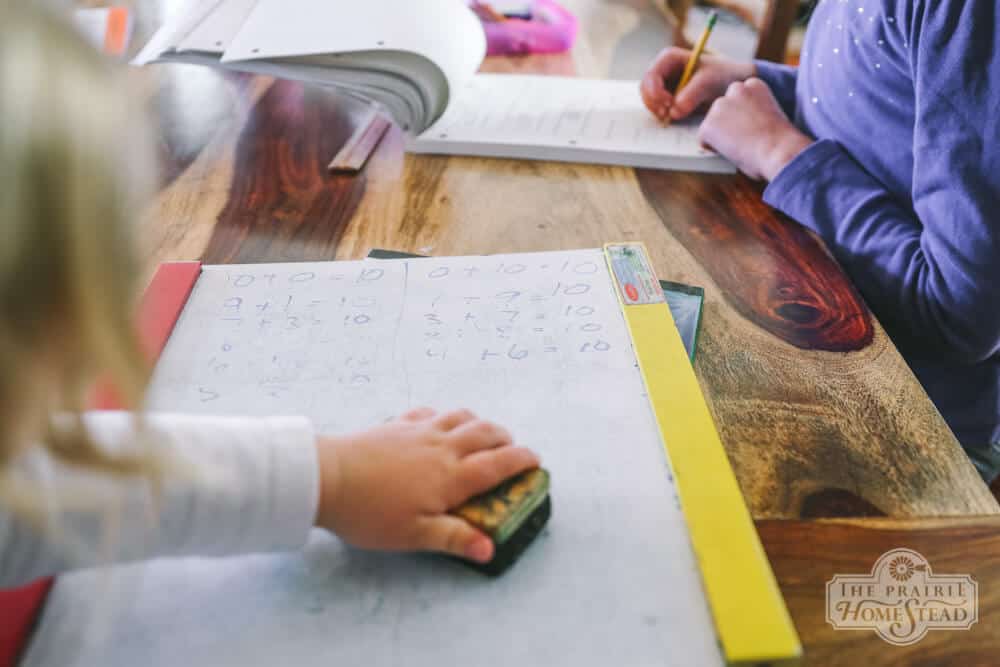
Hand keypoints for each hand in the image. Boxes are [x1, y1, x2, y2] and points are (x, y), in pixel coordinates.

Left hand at [314, 408, 538, 562]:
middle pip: (484, 432)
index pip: (498, 463)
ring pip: (460, 416)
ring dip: (478, 422)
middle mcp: (442, 447)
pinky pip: (429, 413)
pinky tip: (437, 424)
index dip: (522, 459)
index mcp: (452, 476)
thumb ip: (454, 538)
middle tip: (511, 448)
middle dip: (504, 437)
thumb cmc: (371, 512)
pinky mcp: (396, 424)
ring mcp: (418, 431)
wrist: (326, 476)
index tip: (536, 460)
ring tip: (481, 433)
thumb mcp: (414, 535)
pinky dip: (443, 416)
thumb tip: (489, 548)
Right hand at [640, 47, 755, 122]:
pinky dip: (663, 115)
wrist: (732, 84)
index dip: (655, 91)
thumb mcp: (710, 82)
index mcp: (669, 58)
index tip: (669, 104)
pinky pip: (657, 109)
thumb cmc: (722, 76)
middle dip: (654, 103)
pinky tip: (675, 117)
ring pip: (649, 101)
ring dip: (658, 111)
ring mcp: (663, 85)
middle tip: (668, 115)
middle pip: (646, 89)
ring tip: (674, 116)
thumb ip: (692, 94)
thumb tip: (674, 112)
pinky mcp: (666, 99)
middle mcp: (662, 71)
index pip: (651, 75)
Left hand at [698, 78, 813, 180]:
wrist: (780, 151)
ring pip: (712, 124)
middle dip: (728, 123)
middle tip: (745, 139)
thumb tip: (739, 125)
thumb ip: (753, 112)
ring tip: (741, 146)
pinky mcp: (708, 124)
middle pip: (722, 109)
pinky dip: (713, 148)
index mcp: (754, 84)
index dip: (744, 116)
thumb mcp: (770, 115)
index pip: (738, 98)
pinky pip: (704, 140)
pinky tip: (731, 151)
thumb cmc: (782, 141)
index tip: (754, 126)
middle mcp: (735, 89)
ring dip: (721, 136)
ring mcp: (720, 106)